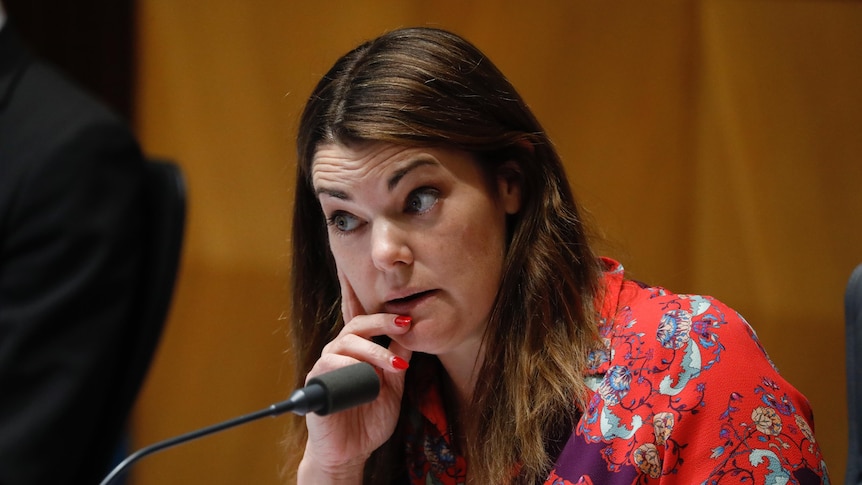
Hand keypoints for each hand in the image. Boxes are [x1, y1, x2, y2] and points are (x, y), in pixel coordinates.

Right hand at [297, 271, 412, 483]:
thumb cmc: (368, 420)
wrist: (350, 453)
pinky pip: (326, 366)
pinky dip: (344, 365)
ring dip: (372, 350)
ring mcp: (325, 368)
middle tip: (404, 327)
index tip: (407, 318)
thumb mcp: (392, 389)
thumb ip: (397, 363)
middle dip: (381, 324)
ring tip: (393, 365)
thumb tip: (410, 333)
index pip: (366, 324)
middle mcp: (339, 355)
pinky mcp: (315, 385)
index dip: (383, 316)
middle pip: (356, 327)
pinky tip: (360, 372)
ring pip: (343, 343)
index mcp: (357, 353)